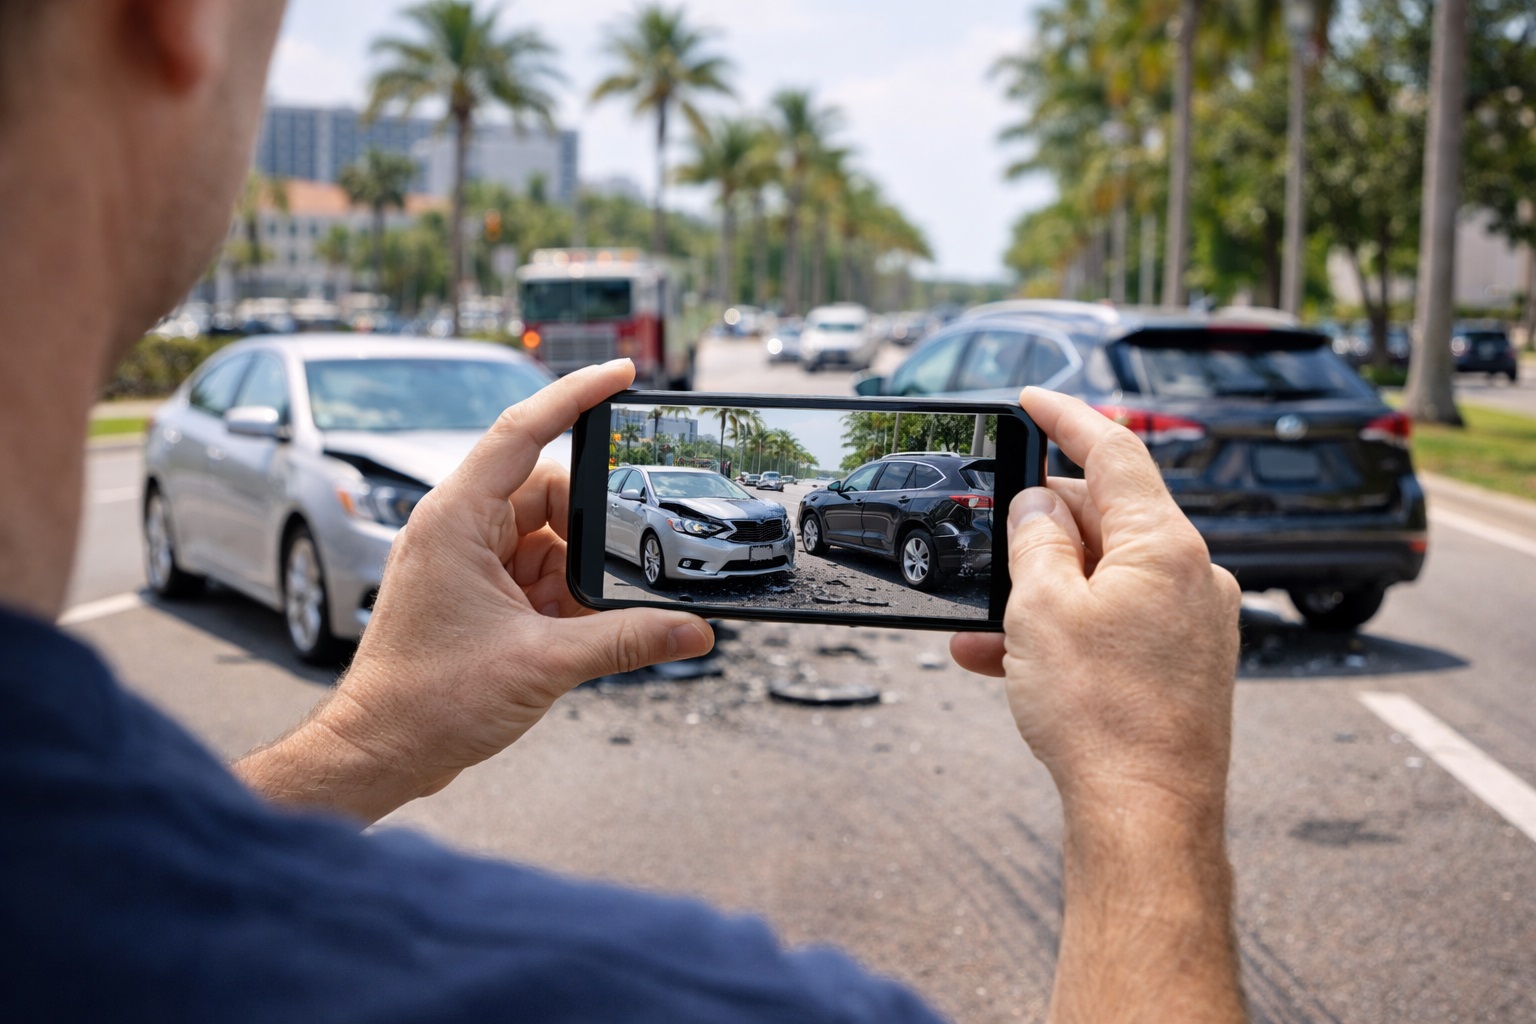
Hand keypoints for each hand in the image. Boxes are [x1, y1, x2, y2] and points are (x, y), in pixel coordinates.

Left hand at [237, 360, 713, 821]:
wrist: (380, 751)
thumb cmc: (426, 701)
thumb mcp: (542, 664)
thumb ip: (626, 641)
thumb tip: (695, 630)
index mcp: (458, 519)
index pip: (523, 430)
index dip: (575, 394)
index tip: (622, 373)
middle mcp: (461, 527)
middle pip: (550, 494)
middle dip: (591, 531)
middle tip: (622, 566)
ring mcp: (469, 559)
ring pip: (549, 538)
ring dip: (578, 576)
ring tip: (578, 623)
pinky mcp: (480, 591)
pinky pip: (539, 573)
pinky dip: (565, 598)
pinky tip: (574, 633)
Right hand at [953, 388, 1245, 1023]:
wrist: (1147, 818)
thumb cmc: (1103, 719)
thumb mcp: (1042, 609)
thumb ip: (1036, 539)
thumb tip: (1038, 506)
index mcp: (1168, 545)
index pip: (1115, 451)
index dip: (1067, 416)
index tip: (1032, 398)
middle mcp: (1194, 575)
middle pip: (1107, 516)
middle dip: (1042, 528)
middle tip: (994, 548)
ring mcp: (1194, 622)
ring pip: (1103, 577)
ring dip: (1042, 590)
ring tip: (987, 627)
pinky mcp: (1184, 664)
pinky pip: (1115, 624)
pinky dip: (1065, 630)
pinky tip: (1008, 662)